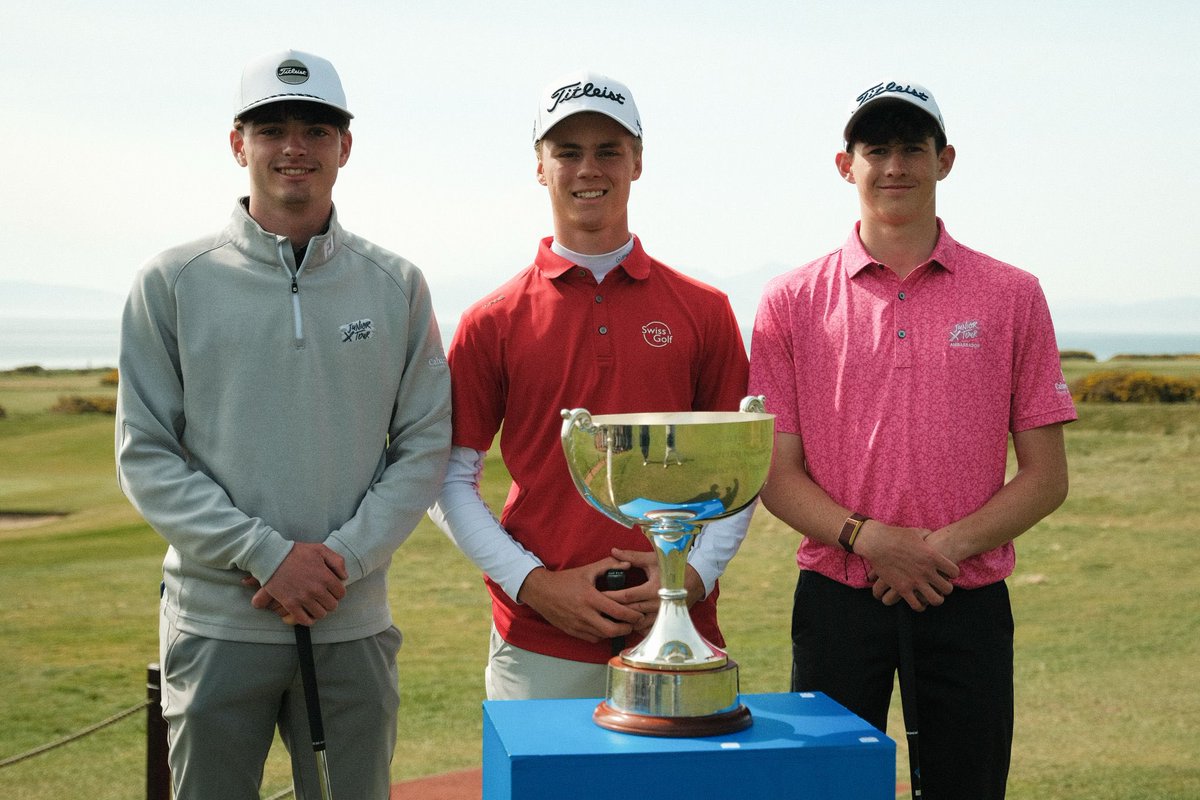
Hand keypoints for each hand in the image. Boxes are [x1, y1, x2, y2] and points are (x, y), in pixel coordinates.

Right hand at [245, 542, 347, 625]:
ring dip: (320, 611)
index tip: (332, 590)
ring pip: (320, 614)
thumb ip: (337, 561)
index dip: (338, 592)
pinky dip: (308, 620)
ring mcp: (303, 598)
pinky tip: (307, 614)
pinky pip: (304, 620)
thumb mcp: (320, 549)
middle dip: (330, 602)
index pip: (341, 593)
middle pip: (332, 606)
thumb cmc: (296, 552)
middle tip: (323, 597)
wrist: (272, 557)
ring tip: (315, 605)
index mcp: (325, 576)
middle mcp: (316, 589)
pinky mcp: (290, 604)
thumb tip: (344, 577)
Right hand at [516, 557, 641, 642]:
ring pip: (602, 636)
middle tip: (632, 624)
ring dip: (614, 633)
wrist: (540, 591)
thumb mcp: (587, 570)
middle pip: (612, 630)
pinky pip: (592, 638)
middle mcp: (585, 614)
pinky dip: (601, 635)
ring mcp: (577, 625)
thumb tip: (627, 564)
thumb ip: (608, 565)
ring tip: (621, 626)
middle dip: (626, 629)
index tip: (639, 615)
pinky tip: (605, 628)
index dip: (632, 616)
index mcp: (590, 598)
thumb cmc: (565, 580)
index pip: (617, 611)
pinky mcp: (572, 631)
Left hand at [607, 547, 705, 632]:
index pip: (627, 596)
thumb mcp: (652, 560)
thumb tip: (613, 551)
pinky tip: (626, 625)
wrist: (695, 579)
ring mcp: (662, 614)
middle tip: (598, 609)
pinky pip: (648, 629)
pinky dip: (636, 628)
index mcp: (653, 588)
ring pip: (638, 624)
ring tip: (609, 618)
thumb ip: (631, 557)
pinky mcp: (665, 620)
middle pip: (630, 612)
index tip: (598, 595)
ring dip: (624, 622)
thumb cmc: (673, 567)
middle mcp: (657, 604)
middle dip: (613, 611)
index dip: (611, 596)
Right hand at [856, 521, 957, 611]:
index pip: (955, 572)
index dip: (952, 573)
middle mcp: (926, 571)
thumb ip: (927, 535)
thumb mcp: (916, 532)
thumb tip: (932, 535)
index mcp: (933, 556)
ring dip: (935, 599)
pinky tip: (918, 601)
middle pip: (948, 589)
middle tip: (940, 586)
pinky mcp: (902, 589)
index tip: (947, 573)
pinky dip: (919, 605)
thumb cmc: (896, 535)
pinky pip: (917, 605)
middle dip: (946, 588)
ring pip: (935, 600)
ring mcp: (915, 581)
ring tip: (931, 596)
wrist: (877, 543)